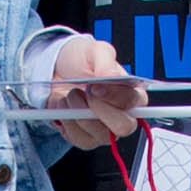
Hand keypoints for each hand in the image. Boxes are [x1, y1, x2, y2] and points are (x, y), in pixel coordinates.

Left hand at [47, 36, 144, 150]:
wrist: (57, 71)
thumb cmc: (82, 62)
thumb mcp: (94, 51)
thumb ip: (105, 60)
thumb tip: (112, 74)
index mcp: (132, 94)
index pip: (133, 102)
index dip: (113, 96)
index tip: (95, 86)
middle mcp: (123, 115)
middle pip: (123, 126)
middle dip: (98, 110)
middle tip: (83, 93)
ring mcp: (106, 129)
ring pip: (100, 136)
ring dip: (79, 114)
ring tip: (70, 95)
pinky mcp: (87, 138)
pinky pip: (80, 140)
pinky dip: (67, 123)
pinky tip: (65, 108)